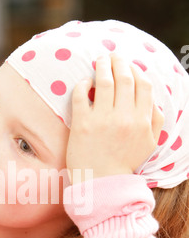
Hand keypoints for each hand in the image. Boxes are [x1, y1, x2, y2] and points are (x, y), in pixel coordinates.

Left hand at [67, 53, 163, 180]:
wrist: (101, 182)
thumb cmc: (123, 162)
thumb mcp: (148, 144)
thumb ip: (155, 121)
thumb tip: (154, 100)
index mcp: (141, 121)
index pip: (143, 85)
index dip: (136, 70)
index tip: (129, 66)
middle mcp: (124, 117)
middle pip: (124, 78)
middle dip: (119, 61)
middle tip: (113, 55)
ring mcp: (102, 120)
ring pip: (103, 81)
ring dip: (102, 65)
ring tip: (99, 60)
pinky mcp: (82, 124)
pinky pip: (81, 95)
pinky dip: (83, 84)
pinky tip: (85, 83)